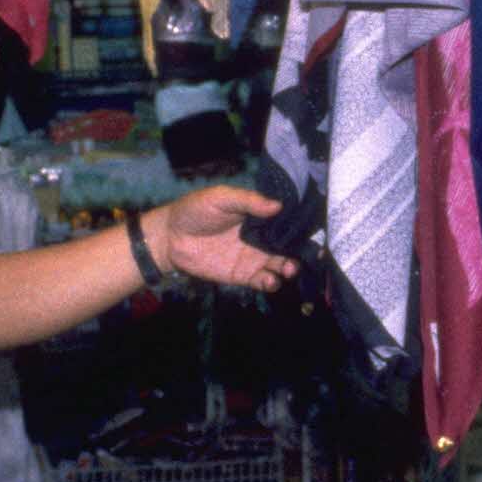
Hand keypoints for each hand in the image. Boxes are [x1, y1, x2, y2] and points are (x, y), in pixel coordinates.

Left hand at [150, 190, 300, 295]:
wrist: (170, 237)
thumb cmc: (195, 210)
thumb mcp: (221, 198)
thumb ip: (248, 201)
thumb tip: (278, 206)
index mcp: (258, 216)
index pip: (285, 220)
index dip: (299, 225)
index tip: (312, 229)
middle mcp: (261, 237)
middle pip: (288, 245)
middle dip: (300, 251)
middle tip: (304, 254)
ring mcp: (253, 257)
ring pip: (280, 265)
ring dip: (289, 268)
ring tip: (287, 268)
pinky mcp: (243, 275)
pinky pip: (263, 281)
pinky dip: (271, 282)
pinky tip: (270, 280)